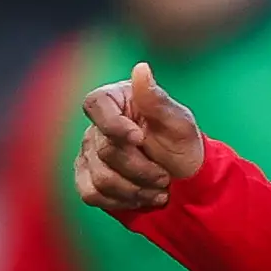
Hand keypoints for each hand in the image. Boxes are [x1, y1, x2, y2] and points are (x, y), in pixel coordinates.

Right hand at [71, 63, 207, 216]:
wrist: (183, 180)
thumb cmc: (182, 145)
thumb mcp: (179, 122)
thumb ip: (157, 99)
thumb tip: (141, 69)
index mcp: (117, 100)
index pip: (96, 104)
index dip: (114, 125)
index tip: (139, 138)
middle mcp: (97, 125)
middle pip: (105, 151)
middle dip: (141, 168)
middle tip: (165, 175)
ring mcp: (89, 153)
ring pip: (101, 178)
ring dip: (136, 189)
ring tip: (158, 188)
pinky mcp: (86, 178)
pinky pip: (92, 194)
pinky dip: (121, 201)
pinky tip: (140, 196)